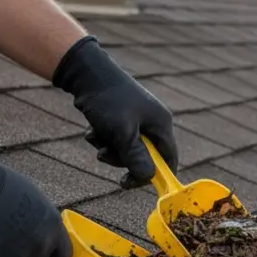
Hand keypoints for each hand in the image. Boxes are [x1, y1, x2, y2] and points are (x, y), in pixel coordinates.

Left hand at [52, 36, 178, 188]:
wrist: (87, 73)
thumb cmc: (109, 101)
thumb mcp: (122, 132)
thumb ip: (135, 157)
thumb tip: (148, 178)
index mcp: (161, 124)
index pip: (169, 158)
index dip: (156, 175)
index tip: (132, 184)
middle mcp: (153, 121)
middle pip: (145, 156)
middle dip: (122, 159)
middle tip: (104, 155)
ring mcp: (137, 118)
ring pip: (126, 148)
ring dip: (108, 148)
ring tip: (96, 137)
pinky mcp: (122, 116)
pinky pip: (115, 137)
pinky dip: (103, 138)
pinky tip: (92, 129)